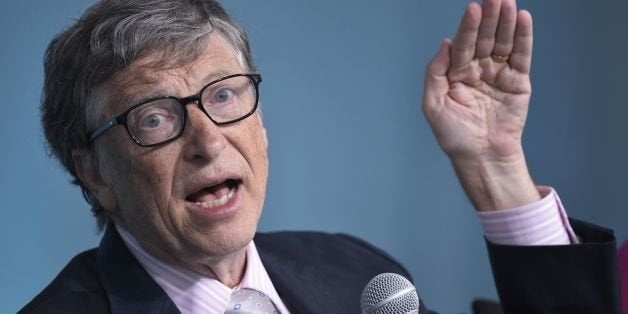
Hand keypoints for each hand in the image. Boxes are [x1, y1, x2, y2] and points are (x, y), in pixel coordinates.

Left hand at [423, 0, 539, 210]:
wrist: (481, 157)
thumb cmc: (454, 135)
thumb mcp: (433, 104)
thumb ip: (435, 73)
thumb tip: (445, 43)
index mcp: (456, 73)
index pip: (463, 44)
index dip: (468, 27)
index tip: (473, 8)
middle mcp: (477, 70)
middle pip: (484, 38)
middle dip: (489, 17)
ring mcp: (498, 74)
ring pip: (503, 42)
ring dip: (506, 22)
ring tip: (508, 2)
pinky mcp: (518, 82)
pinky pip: (521, 56)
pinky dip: (523, 38)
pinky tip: (523, 20)